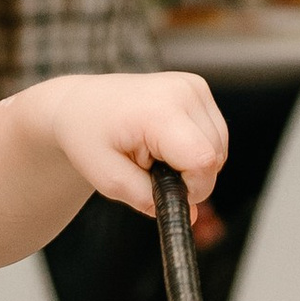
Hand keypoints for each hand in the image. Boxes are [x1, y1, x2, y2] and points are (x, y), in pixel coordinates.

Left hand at [33, 69, 227, 218]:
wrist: (80, 105)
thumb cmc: (89, 137)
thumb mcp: (108, 179)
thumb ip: (148, 199)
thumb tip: (190, 214)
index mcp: (158, 111)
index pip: (203, 160)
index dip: (193, 187)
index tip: (164, 189)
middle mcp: (182, 91)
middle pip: (216, 155)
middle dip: (191, 177)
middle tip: (151, 170)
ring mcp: (192, 86)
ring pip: (220, 145)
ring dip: (194, 161)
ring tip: (155, 153)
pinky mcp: (197, 87)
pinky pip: (214, 132)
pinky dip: (196, 145)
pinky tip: (166, 141)